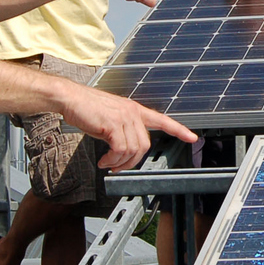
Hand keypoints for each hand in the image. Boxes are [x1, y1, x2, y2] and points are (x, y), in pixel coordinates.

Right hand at [51, 82, 196, 170]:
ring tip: (107, 163)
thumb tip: (124, 148)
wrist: (70, 98)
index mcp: (134, 109)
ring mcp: (124, 117)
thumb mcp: (110, 116)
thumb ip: (122, 128)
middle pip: (145, 145)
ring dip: (119, 162)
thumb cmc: (86, 107)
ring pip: (132, 150)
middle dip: (132, 161)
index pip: (162, 120)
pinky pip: (120, 150)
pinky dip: (112, 160)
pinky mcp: (113, 125)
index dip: (178, 129)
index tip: (192, 137)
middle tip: (117, 166)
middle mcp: (132, 112)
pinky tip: (103, 160)